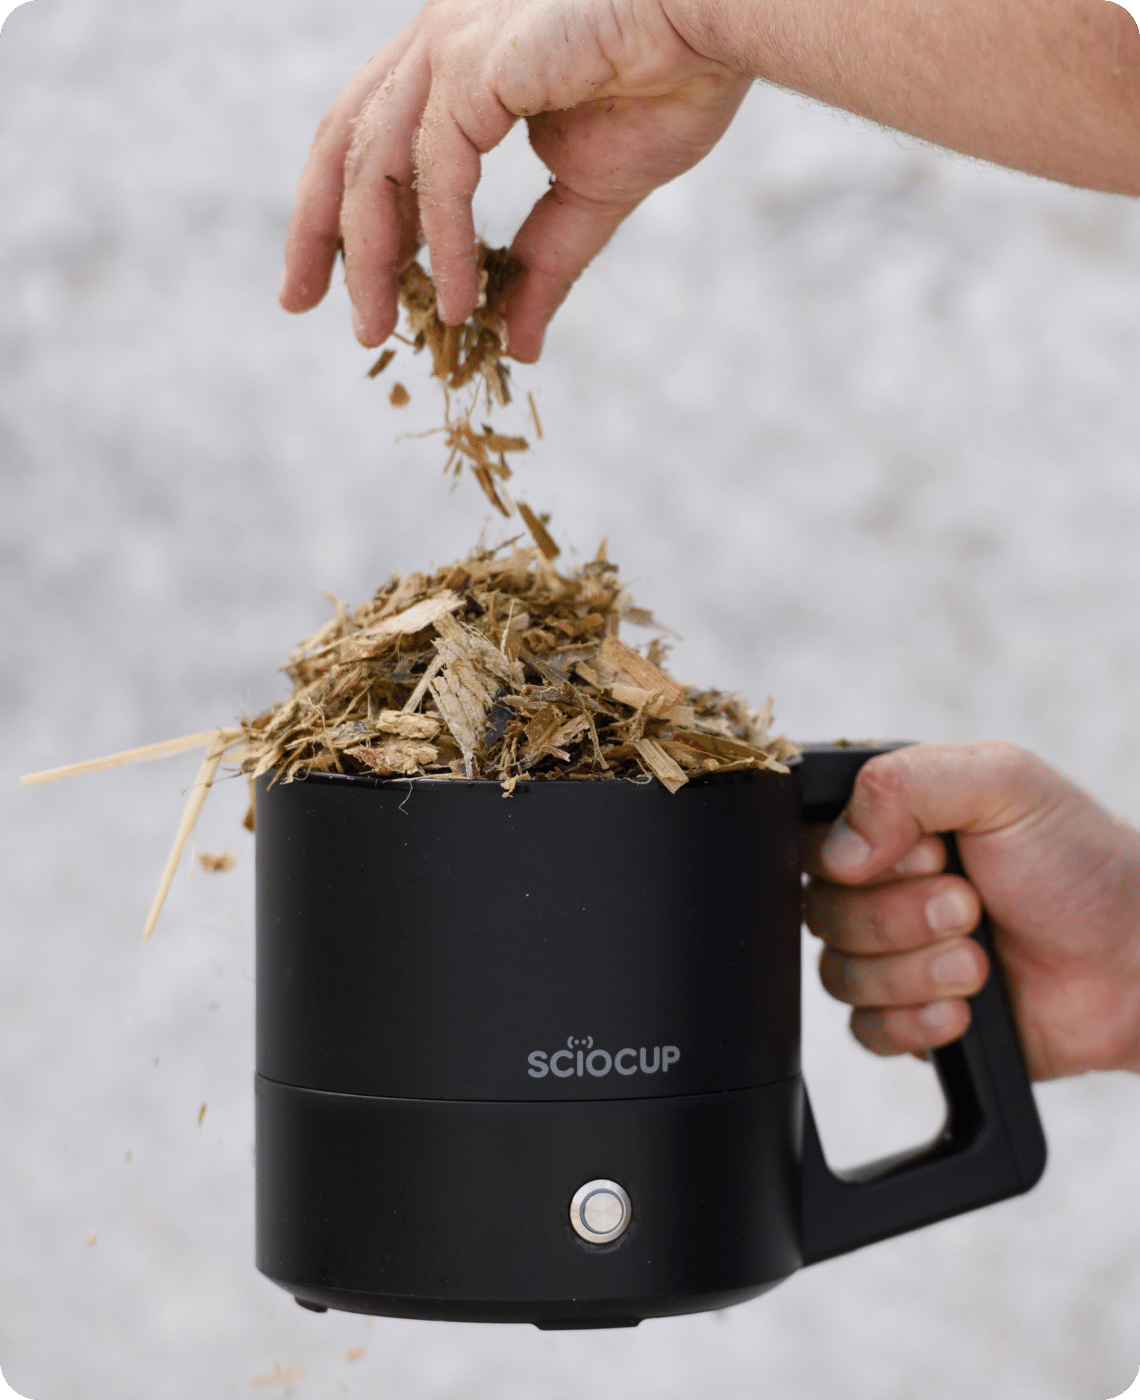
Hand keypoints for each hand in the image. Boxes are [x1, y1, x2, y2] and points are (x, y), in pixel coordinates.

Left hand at [277, 0, 750, 359]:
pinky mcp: (477, 63)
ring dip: (371, 258)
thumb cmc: (666, 84)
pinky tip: (454, 301)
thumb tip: (513, 347)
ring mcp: (448, 47)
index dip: (332, 213)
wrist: (720, 26)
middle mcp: (435, 46)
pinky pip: (438, 173)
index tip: (318, 284)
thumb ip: (540, 270)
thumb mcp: (587, 202)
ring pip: (374, 167)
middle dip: (316, 232)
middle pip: (342, 147)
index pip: (364, 141)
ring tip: (377, 331)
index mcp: (452, 66)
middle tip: (303, 306)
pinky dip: (440, 244)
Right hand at [803, 742, 1139, 1081]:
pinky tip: (964, 1007)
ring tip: (980, 960)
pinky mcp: (908, 1017)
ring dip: (915, 971)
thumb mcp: (1003, 783)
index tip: (929, 855)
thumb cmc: (1080, 863)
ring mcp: (892, 954)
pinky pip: (865, 1031)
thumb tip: (839, 848)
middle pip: (821, 912)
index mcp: (893, 823)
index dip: (857, 858)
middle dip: (900, 917)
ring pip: (839, 974)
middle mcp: (882, 886)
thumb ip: (907, 782)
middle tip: (970, 906)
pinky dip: (915, 1021)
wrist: (1136, 962)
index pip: (815, 841)